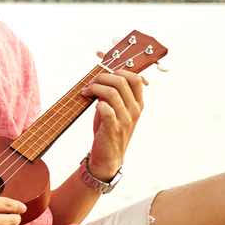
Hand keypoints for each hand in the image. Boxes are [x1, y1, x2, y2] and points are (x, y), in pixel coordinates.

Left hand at [83, 53, 146, 180]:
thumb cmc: (109, 128)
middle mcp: (135, 110)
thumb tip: (102, 74)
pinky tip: (91, 103)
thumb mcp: (116, 108)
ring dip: (95, 88)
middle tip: (90, 83)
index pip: (136, 78)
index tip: (103, 69)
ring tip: (86, 91)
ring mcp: (125, 119)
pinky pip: (106, 108)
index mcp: (138, 103)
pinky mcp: (113, 128)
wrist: (108, 156)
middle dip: (102, 76)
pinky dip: (97, 102)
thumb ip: (113, 93)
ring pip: (112, 92)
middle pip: (122, 81)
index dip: (119, 69)